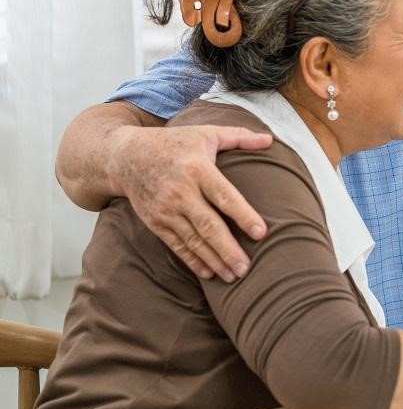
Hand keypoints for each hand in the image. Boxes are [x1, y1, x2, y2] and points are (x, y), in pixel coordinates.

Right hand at [108, 124, 273, 281]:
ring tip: (233, 276)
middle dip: (228, 249)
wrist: (126, 156)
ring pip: (193, 240)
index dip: (243, 215)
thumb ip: (239, 136)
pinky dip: (193, 260)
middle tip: (247, 268)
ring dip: (214, 260)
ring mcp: (165, 209)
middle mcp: (181, 192)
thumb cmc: (174, 143)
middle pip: (208, 225)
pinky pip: (177, 245)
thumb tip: (270, 139)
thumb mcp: (206, 133)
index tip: (261, 233)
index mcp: (198, 169)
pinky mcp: (155, 222)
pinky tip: (209, 273)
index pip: (224, 196)